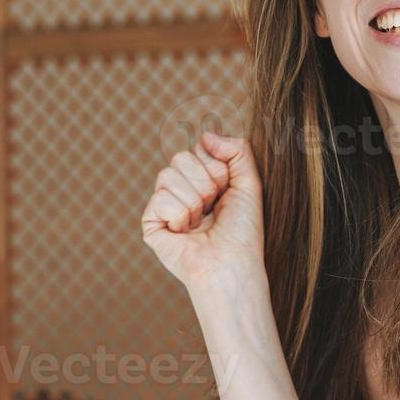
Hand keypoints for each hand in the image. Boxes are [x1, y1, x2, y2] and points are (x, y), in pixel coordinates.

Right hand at [141, 132, 265, 290]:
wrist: (232, 263)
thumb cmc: (243, 230)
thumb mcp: (250, 183)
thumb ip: (237, 151)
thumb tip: (206, 136)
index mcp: (204, 179)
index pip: (198, 148)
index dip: (217, 168)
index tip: (226, 191)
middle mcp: (182, 190)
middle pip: (180, 157)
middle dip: (205, 183)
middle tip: (213, 208)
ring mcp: (164, 205)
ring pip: (167, 175)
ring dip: (194, 200)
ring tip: (201, 222)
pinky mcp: (150, 223)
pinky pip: (159, 199)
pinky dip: (180, 215)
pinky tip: (186, 232)